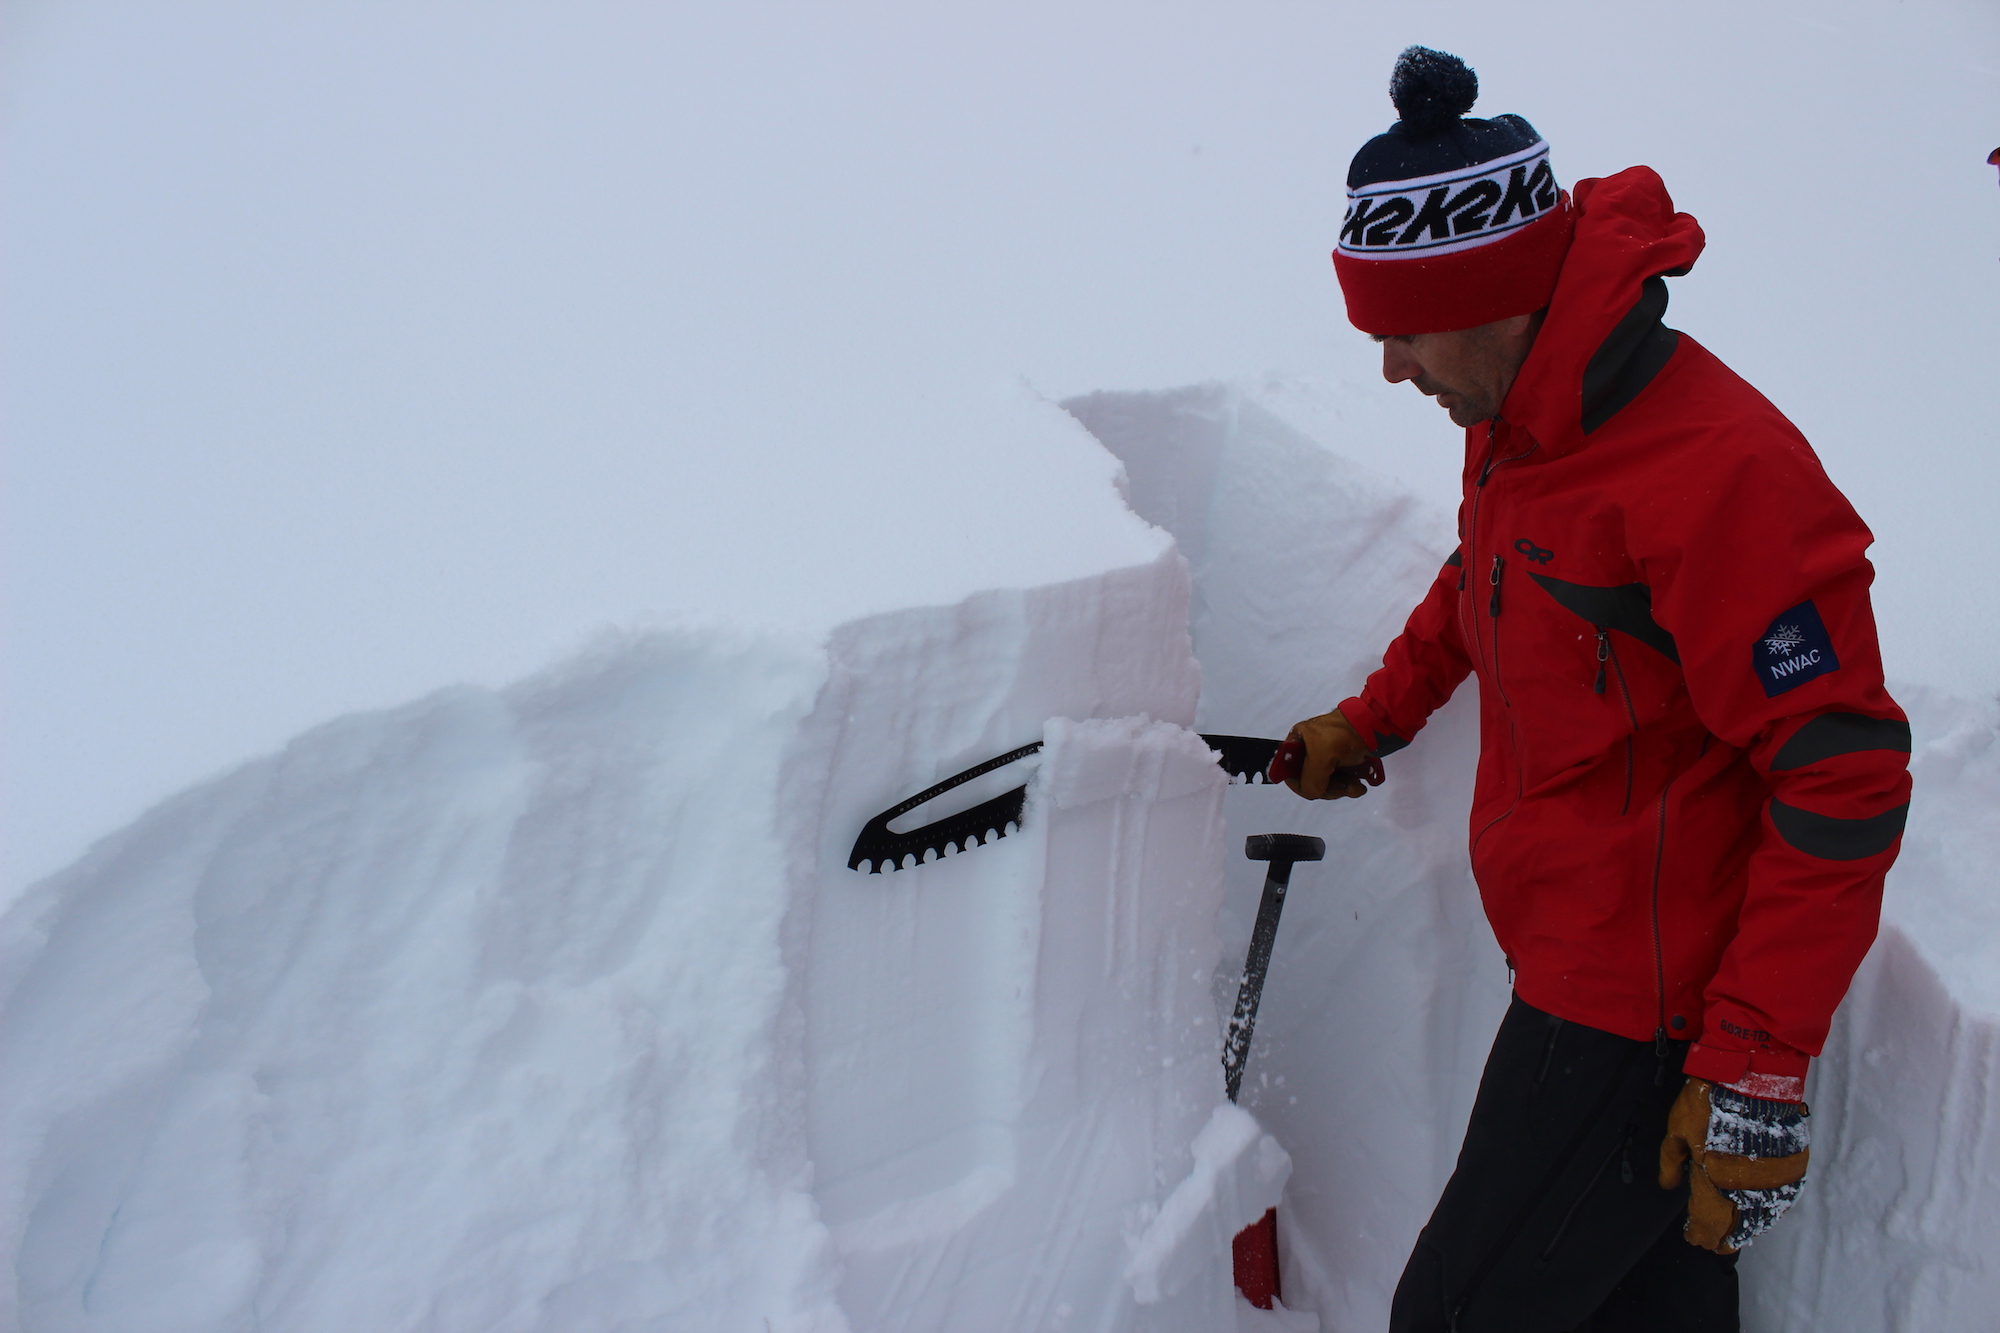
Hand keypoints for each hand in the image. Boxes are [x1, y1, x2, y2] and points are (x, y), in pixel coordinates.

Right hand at [1285, 710, 1374, 799]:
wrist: (1375, 725)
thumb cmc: (1344, 735)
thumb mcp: (1321, 756)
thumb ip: (1310, 779)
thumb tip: (1313, 793)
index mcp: (1297, 741)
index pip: (1287, 770)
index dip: (1299, 784)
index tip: (1316, 790)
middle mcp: (1308, 750)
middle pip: (1308, 780)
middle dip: (1327, 789)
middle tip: (1342, 789)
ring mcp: (1326, 756)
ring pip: (1325, 784)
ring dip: (1341, 789)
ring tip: (1356, 786)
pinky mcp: (1342, 762)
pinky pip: (1339, 781)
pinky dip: (1349, 786)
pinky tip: (1359, 785)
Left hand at [1658, 1078, 1810, 1252]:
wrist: (1750, 1075)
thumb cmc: (1708, 1100)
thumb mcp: (1677, 1128)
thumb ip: (1671, 1161)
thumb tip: (1668, 1186)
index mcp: (1713, 1180)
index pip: (1707, 1220)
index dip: (1701, 1234)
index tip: (1695, 1239)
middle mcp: (1745, 1187)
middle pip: (1737, 1225)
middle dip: (1725, 1238)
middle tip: (1718, 1246)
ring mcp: (1772, 1178)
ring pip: (1762, 1217)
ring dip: (1750, 1228)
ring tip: (1739, 1236)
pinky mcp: (1792, 1166)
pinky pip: (1783, 1198)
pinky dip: (1771, 1210)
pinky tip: (1763, 1214)